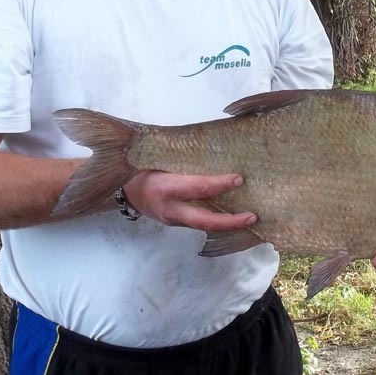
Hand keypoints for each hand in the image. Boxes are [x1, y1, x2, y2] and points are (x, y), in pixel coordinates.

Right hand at [122, 170, 254, 231]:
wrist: (123, 191)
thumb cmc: (141, 168)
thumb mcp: (157, 159)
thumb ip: (183, 159)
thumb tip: (215, 148)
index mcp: (165, 188)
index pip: (198, 188)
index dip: (219, 184)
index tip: (238, 179)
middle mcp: (171, 209)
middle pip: (205, 221)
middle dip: (230, 222)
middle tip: (252, 216)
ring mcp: (174, 221)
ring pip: (204, 226)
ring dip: (227, 225)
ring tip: (249, 218)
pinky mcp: (177, 224)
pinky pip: (200, 224)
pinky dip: (217, 222)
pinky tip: (232, 217)